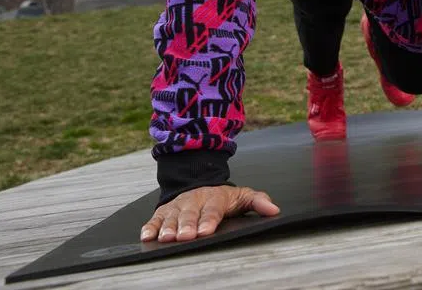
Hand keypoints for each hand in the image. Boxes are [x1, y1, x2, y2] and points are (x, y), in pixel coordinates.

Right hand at [139, 185, 279, 242]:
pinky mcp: (164, 211)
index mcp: (214, 198)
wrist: (199, 181)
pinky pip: (155, 219)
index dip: (208, 221)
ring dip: (168, 228)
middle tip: (184, 237)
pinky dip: (150, 227)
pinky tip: (147, 236)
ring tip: (166, 238)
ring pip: (171, 217)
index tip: (206, 231)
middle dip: (186, 226)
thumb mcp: (243, 196)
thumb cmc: (224, 197)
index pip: (212, 210)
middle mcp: (194, 201)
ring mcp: (178, 205)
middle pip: (189, 214)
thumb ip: (258, 202)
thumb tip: (274, 210)